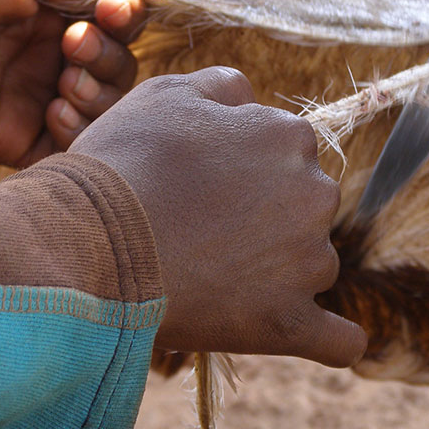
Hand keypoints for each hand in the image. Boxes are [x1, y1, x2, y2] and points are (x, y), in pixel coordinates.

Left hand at [0, 0, 161, 165]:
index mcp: (63, 8)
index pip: (125, 22)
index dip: (131, 20)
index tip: (111, 9)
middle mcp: (58, 53)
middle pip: (124, 67)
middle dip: (111, 57)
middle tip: (72, 43)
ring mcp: (40, 95)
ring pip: (108, 108)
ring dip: (100, 93)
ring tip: (64, 81)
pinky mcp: (20, 135)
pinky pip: (75, 146)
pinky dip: (81, 131)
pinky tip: (55, 110)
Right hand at [70, 67, 367, 366]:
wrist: (89, 244)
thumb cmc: (124, 163)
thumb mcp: (167, 94)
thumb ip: (223, 87)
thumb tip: (250, 97)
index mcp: (290, 137)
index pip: (285, 150)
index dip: (244, 164)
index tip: (207, 180)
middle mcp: (315, 194)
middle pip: (305, 204)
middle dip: (269, 213)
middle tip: (207, 227)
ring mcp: (307, 263)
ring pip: (313, 263)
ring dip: (280, 270)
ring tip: (215, 275)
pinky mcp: (290, 322)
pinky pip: (338, 341)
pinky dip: (333, 340)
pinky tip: (327, 338)